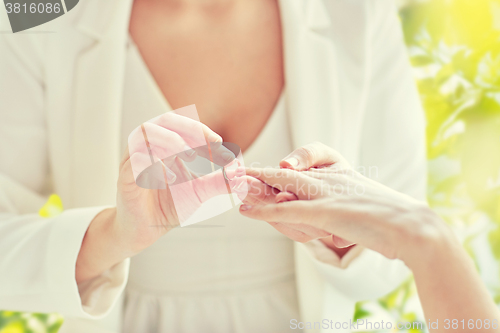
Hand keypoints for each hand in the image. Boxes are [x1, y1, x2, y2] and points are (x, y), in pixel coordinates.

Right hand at [77, 112, 244, 281]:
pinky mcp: (124, 178)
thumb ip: (219, 182)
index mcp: (164, 143)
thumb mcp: (200, 192)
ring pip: (146, 134)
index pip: (184, 124)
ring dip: (171, 142)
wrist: (145, 231)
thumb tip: (242, 175)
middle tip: (209, 146)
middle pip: (165, 120)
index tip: (221, 146)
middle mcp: (147, 145)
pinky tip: (171, 179)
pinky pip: (134, 161)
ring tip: (191, 158)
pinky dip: (155, 165)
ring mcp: (132, 160)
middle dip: (190, 130)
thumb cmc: (169, 205)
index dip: (204, 132)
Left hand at [240, 143, 447, 265]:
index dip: (273, 167)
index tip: (250, 169)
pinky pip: (290, 210)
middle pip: (284, 173)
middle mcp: (329, 179)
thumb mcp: (359, 205)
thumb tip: (322, 211)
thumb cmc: (388, 218)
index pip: (300, 165)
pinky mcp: (328, 212)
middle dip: (254, 174)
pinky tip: (246, 210)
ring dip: (253, 188)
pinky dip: (265, 211)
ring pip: (282, 187)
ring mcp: (327, 194)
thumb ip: (340, 203)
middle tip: (227, 172)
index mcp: (338, 173)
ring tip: (229, 185)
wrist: (413, 227)